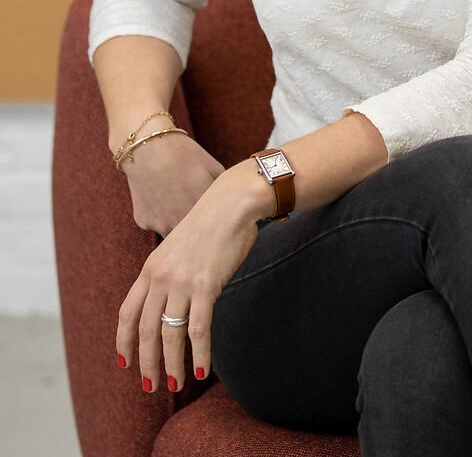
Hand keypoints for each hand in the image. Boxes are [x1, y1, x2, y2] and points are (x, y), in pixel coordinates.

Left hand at [116, 167, 259, 393]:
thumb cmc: (214, 220)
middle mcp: (160, 278)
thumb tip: (177, 293)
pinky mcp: (206, 286)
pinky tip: (204, 369)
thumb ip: (172, 269)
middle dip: (146, 363)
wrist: (232, 202)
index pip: (127, 313)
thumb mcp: (180, 244)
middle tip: (150, 386)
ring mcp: (181, 283)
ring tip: (175, 384)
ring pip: (170, 336)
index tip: (124, 363)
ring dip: (171, 365)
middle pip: (145, 331)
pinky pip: (198, 329)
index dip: (123, 341)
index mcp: (151, 268)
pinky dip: (200, 353)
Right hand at [119, 132, 224, 236]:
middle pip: (195, 236)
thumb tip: (235, 204)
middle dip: (200, 230)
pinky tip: (162, 197)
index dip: (218, 223)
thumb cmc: (184, 155)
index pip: (216, 229)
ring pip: (175, 233)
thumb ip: (223, 192)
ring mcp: (161, 225)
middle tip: (201, 213)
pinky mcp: (144, 223)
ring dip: (180, 224)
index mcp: (202, 210)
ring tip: (179, 201)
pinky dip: (161, 216)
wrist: (148, 148)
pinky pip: (157, 225)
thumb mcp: (214, 168)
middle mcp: (181, 222)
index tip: (220, 217)